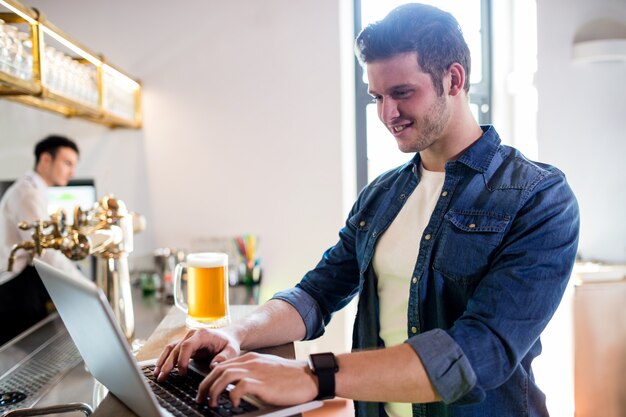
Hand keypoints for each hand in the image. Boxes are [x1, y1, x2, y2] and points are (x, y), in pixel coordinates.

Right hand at [153, 328, 240, 381]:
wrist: (228, 337)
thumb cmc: (229, 344)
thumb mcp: (231, 351)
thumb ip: (223, 358)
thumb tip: (212, 366)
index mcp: (202, 334)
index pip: (187, 345)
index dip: (182, 359)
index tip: (182, 373)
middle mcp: (192, 334)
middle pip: (176, 348)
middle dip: (168, 364)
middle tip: (162, 377)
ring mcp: (187, 338)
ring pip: (171, 349)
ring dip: (163, 361)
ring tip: (157, 375)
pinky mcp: (184, 344)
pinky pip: (172, 351)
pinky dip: (164, 359)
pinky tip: (159, 369)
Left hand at [199, 352, 317, 407]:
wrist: (310, 377)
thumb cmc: (291, 378)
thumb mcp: (267, 370)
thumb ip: (252, 374)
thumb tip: (235, 388)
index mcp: (250, 358)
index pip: (222, 365)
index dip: (209, 378)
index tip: (204, 391)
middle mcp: (250, 362)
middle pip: (218, 370)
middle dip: (205, 385)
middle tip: (201, 399)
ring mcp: (256, 371)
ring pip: (224, 376)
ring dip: (214, 391)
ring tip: (212, 404)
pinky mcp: (262, 383)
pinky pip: (239, 388)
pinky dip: (232, 396)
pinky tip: (232, 404)